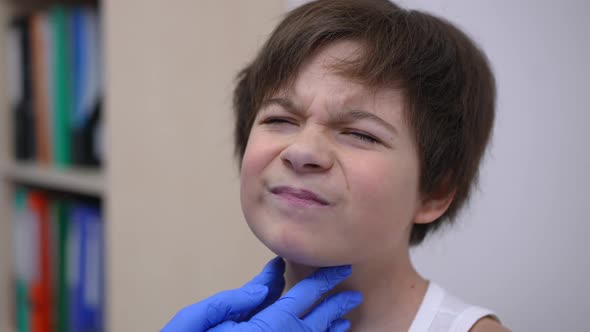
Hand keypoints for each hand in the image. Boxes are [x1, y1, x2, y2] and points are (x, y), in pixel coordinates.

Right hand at [161, 257, 361, 331]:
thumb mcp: (200, 319)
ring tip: (344, 316)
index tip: (339, 269)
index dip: (322, 283)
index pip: (300, 300)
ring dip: (330, 326)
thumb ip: (236, 299)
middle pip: (315, 322)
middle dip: (334, 304)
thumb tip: (268, 281)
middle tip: (351, 292)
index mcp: (263, 329)